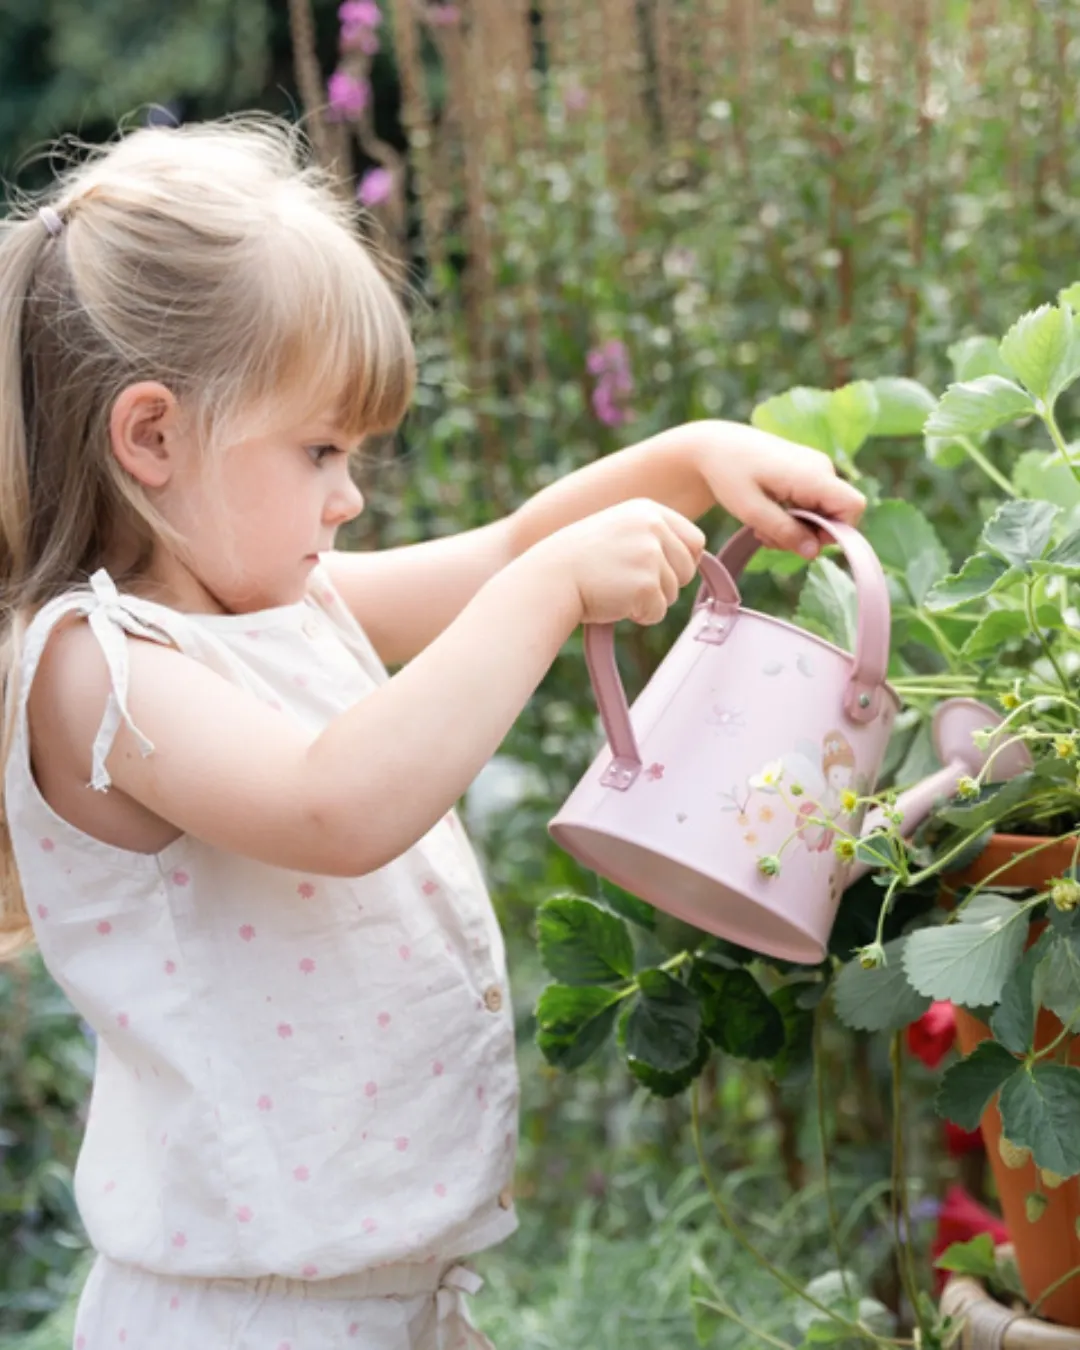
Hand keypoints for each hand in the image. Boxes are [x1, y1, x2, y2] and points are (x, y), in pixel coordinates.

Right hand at [534, 499, 705, 626]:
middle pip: (689, 568)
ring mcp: (651, 554)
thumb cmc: (579, 562)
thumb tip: (694, 558)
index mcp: (647, 510)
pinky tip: (613, 601)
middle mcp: (653, 526)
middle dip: (666, 583)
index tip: (657, 571)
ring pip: (673, 593)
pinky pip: (658, 612)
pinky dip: (639, 615)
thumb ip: (651, 538)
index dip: (680, 562)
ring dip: (649, 600)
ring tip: (615, 590)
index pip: (694, 540)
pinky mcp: (646, 583)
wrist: (548, 579)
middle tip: (630, 583)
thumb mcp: (618, 532)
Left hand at [693, 424, 865, 558]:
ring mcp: (816, 469)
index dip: (837, 531)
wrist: (716, 445)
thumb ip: (784, 531)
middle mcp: (821, 468)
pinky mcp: (807, 472)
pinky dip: (793, 517)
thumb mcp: (751, 510)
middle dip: (808, 536)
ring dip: (796, 529)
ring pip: (822, 513)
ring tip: (763, 529)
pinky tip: (768, 518)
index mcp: (812, 474)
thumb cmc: (728, 474)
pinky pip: (813, 504)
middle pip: (836, 515)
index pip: (853, 506)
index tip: (803, 541)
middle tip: (770, 539)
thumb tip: (813, 553)